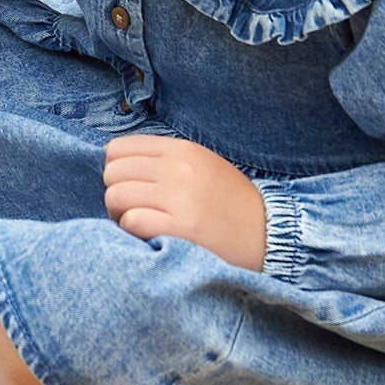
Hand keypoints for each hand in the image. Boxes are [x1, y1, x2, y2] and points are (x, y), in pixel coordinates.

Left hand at [103, 135, 265, 270]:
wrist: (272, 235)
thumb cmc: (230, 204)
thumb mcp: (201, 166)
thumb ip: (162, 161)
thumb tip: (114, 162)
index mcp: (183, 151)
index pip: (117, 148)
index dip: (117, 170)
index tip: (131, 186)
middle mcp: (180, 170)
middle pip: (112, 172)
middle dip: (116, 192)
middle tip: (134, 209)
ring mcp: (181, 198)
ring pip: (116, 196)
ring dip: (121, 214)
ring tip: (140, 223)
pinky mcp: (183, 228)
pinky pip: (132, 221)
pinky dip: (134, 231)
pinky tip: (152, 235)